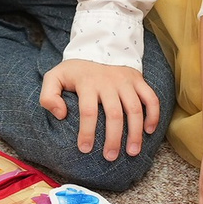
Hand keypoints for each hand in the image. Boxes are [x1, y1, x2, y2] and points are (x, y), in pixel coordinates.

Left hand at [38, 59, 158, 161]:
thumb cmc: (75, 70)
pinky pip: (151, 98)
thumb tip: (61, 115)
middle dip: (113, 138)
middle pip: (114, 114)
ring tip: (132, 152)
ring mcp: (126, 81)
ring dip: (135, 132)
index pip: (88, 111)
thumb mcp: (55, 77)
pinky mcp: (138, 80)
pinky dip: (153, 115)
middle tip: (110, 157)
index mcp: (87, 83)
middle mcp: (109, 82)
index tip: (85, 149)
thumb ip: (49, 96)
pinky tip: (149, 131)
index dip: (87, 132)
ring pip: (135, 109)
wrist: (99, 46)